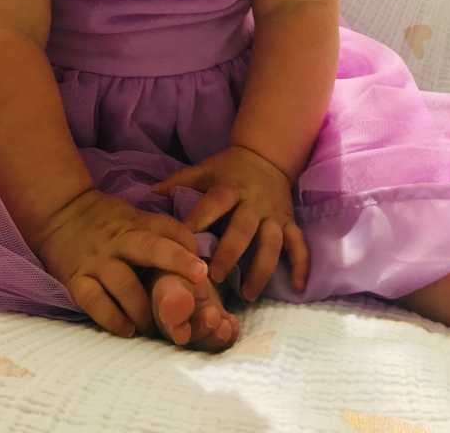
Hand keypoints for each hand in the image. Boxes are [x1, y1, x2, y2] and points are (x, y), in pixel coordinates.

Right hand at [32, 188, 208, 338]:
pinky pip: (94, 301)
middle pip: (151, 248)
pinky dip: (112, 319)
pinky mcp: (75, 278)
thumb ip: (160, 233)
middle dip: (177, 263)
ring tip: (156, 326)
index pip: (169, 229)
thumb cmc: (107, 220)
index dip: (188, 248)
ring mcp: (97, 259)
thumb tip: (197, 255)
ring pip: (124, 283)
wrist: (60, 211)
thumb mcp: (135, 216)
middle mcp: (119, 239)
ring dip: (144, 309)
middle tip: (198, 284)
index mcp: (137, 222)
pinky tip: (127, 330)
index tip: (204, 270)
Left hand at [150, 145, 308, 300]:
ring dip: (261, 269)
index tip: (184, 243)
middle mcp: (253, 202)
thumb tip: (148, 194)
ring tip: (246, 294)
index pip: (214, 204)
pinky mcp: (289, 222)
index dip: (199, 220)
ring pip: (272, 242)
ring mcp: (274, 214)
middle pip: (244, 229)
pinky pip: (298, 245)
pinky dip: (301, 265)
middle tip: (214, 278)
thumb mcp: (204, 169)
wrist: (266, 155)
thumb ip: (178, 181)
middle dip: (230, 253)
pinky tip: (297, 288)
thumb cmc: (228, 169)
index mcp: (230, 188)